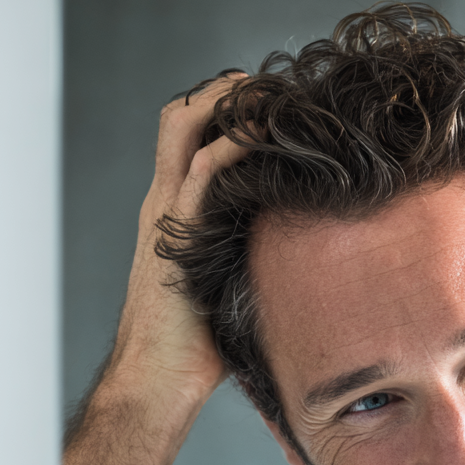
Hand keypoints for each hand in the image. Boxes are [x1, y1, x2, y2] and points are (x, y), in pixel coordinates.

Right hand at [111, 73, 252, 402]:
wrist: (158, 378)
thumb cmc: (197, 344)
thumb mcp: (229, 281)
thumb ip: (251, 253)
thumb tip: (305, 253)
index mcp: (175, 211)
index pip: (188, 136)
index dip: (222, 111)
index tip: (270, 105)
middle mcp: (165, 201)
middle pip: (179, 117)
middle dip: (223, 91)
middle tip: (270, 86)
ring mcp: (167, 213)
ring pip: (183, 128)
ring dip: (226, 102)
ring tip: (269, 93)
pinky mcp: (178, 234)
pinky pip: (202, 172)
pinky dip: (231, 144)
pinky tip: (263, 135)